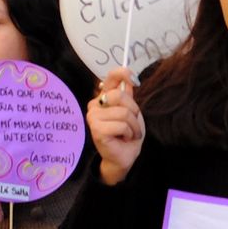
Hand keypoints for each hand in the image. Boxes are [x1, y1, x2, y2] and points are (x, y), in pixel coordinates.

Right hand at [89, 67, 144, 185]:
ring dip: (133, 126)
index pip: (111, 77)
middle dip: (133, 111)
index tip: (134, 79)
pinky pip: (121, 125)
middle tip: (133, 123)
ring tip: (129, 133)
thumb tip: (129, 74)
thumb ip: (127, 94)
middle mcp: (95, 104)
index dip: (122, 74)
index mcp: (103, 97)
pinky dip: (129, 133)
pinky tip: (124, 139)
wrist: (125, 155)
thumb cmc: (127, 133)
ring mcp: (93, 117)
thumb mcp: (131, 110)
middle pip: (120, 96)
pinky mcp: (96, 129)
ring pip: (123, 113)